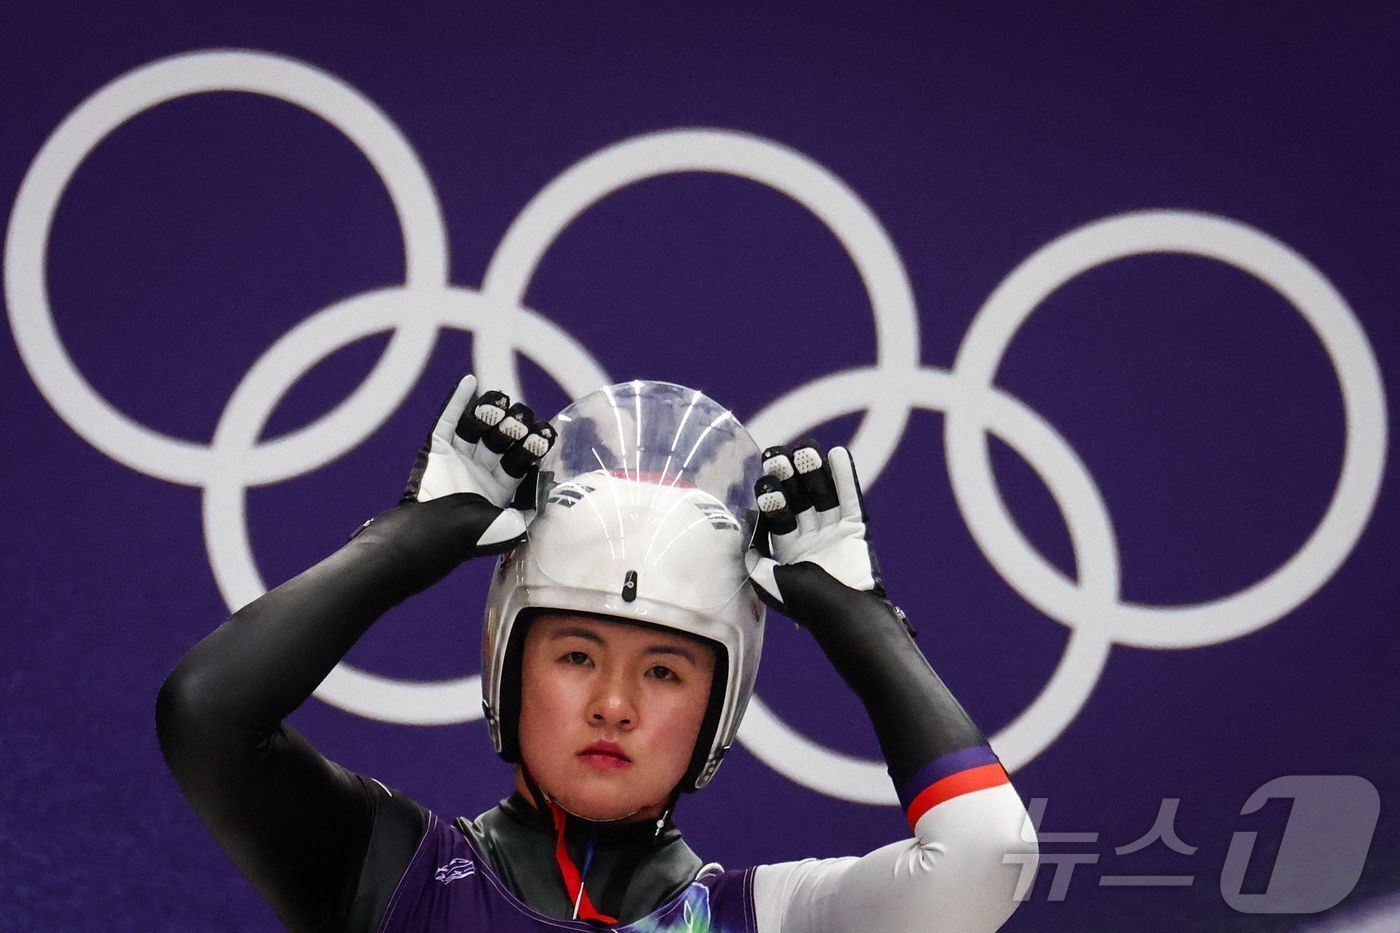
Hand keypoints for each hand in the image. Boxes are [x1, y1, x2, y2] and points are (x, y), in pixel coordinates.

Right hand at [356, 375, 555, 565]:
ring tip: (503, 401)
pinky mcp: (435, 449)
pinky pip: (446, 420)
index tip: (545, 433)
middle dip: (514, 427)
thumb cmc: (472, 536)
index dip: (534, 444)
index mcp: (498, 489)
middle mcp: (479, 471)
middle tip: (521, 421)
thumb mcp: (513, 526)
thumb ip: (532, 506)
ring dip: (491, 412)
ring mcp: (457, 458)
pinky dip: (457, 400)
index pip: (521, 459)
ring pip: (477, 426)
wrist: (433, 534)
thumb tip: (550, 483)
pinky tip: (471, 381)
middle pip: (501, 439)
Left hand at [746, 442, 901, 628]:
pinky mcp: (857, 531)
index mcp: (789, 554)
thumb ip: (754, 553)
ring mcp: (835, 534)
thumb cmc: (806, 604)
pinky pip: (851, 499)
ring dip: (814, 471)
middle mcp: (812, 541)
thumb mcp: (767, 580)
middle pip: (799, 501)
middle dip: (787, 478)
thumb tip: (745, 524)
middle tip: (776, 454)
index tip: (763, 477)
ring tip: (805, 447)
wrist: (846, 617)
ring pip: (823, 496)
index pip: (777, 517)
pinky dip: (845, 477)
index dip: (770, 496)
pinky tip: (837, 454)